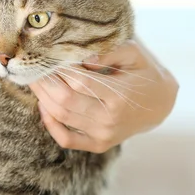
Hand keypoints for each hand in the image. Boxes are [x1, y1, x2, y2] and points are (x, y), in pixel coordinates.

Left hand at [29, 39, 178, 152]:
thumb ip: (110, 51)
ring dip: (42, 97)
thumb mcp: (135, 54)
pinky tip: (43, 104)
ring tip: (34, 79)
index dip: (60, 68)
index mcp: (120, 96)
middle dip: (44, 81)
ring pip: (61, 116)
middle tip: (33, 65)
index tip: (50, 54)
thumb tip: (82, 56)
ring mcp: (103, 135)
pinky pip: (65, 139)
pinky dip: (49, 124)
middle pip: (65, 100)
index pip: (79, 81)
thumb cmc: (145, 73)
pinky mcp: (97, 144)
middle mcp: (110, 120)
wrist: (160, 104)